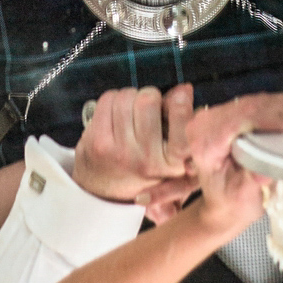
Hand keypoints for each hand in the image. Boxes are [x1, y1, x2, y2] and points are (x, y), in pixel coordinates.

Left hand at [73, 84, 194, 217]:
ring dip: (130, 98)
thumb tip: (184, 89)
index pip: (184, 123)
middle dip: (149, 97)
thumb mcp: (171, 153)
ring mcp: (120, 152)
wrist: (105, 192)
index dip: (181, 103)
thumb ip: (182, 121)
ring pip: (127, 95)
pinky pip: (108, 99)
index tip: (177, 99)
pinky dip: (113, 100)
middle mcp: (148, 160)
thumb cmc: (144, 165)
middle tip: (147, 109)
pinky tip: (115, 116)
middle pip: (149, 98)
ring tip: (130, 114)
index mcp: (173, 164)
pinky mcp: (98, 143)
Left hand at [181, 91, 282, 244]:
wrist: (220, 206)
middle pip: (251, 106)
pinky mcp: (228, 113)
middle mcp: (206, 121)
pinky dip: (279, 107)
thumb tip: (264, 172)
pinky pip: (256, 104)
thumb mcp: (241, 198)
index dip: (275, 118)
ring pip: (256, 101)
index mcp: (205, 141)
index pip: (243, 120)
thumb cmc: (230, 204)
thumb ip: (251, 182)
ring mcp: (216, 114)